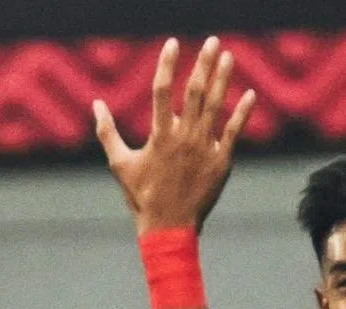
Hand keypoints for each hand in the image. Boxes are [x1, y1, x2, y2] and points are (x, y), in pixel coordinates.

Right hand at [93, 37, 255, 234]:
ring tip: (228, 57)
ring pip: (216, 106)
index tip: (173, 43)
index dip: (167, 64)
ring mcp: (204, 149)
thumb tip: (96, 104)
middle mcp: (183, 138)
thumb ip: (107, 132)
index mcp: (159, 136)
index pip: (162, 91)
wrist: (169, 229)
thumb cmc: (142, 197)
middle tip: (213, 42)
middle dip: (204, 63)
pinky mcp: (220, 162)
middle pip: (195, 91)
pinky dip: (242, 113)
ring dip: (223, 79)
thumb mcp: (120, 165)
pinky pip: (233, 132)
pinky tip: (249, 94)